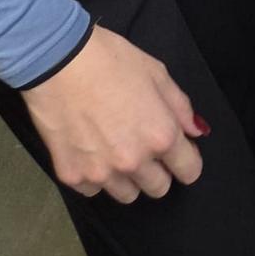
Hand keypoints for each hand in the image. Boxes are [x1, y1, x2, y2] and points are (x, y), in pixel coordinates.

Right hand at [22, 25, 205, 202]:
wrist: (58, 61)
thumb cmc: (112, 60)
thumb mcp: (157, 73)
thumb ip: (181, 107)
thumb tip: (196, 132)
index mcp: (161, 136)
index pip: (189, 171)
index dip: (188, 160)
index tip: (180, 152)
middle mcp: (134, 162)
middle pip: (158, 188)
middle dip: (158, 171)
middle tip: (145, 147)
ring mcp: (101, 173)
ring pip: (127, 195)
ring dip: (128, 178)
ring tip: (116, 148)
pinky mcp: (72, 177)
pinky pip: (93, 190)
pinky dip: (96, 176)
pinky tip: (90, 150)